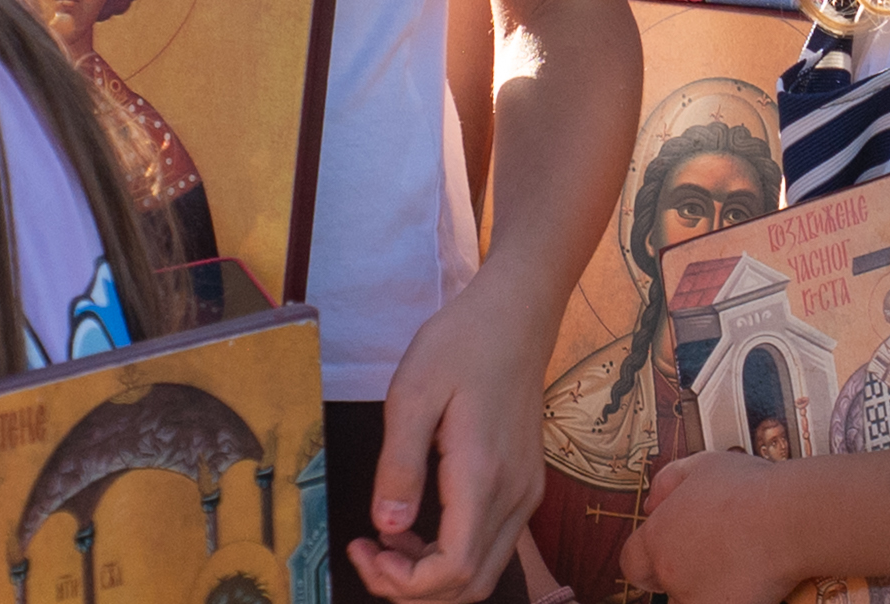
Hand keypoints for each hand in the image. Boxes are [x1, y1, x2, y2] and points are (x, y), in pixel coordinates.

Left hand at [349, 274, 549, 602]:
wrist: (517, 314)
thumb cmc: (462, 343)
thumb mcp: (413, 393)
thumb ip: (399, 465)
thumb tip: (387, 525)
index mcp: (483, 475)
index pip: (452, 570)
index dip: (403, 581)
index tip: (363, 549)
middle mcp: (514, 495)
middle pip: (469, 584)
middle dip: (411, 587)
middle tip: (368, 553)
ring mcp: (525, 492)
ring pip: (482, 570)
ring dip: (431, 573)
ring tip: (387, 537)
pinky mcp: (525, 484)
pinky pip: (490, 543)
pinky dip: (451, 552)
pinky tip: (418, 522)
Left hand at [621, 450, 793, 603]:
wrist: (790, 518)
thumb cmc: (753, 490)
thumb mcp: (702, 464)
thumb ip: (668, 480)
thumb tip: (652, 501)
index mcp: (658, 537)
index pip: (632, 562)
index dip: (650, 558)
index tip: (670, 552)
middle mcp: (670, 572)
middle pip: (662, 584)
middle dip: (680, 575)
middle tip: (710, 558)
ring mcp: (694, 598)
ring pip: (690, 599)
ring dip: (705, 589)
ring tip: (735, 566)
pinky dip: (731, 598)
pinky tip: (749, 579)